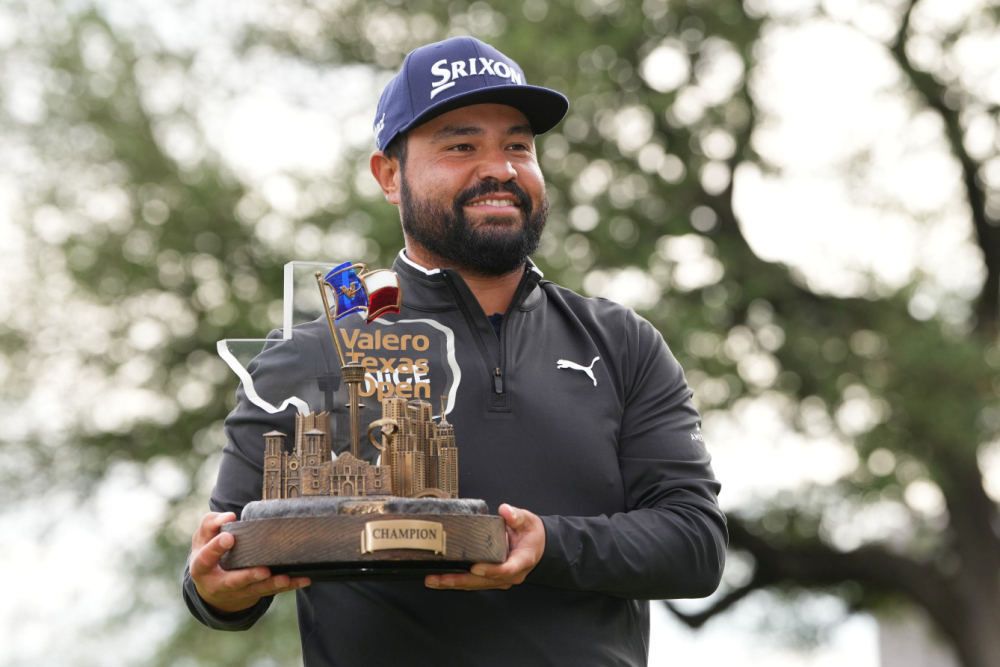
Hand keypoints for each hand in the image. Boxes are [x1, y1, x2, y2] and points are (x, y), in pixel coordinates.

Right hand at [189, 511, 310, 613]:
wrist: (211, 588)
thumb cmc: (208, 555)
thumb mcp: (202, 539)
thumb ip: (211, 525)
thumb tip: (229, 516)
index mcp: (202, 567)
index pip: (206, 558)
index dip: (217, 548)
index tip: (230, 537)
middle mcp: (218, 584)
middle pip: (233, 582)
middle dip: (249, 577)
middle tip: (264, 570)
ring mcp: (237, 592)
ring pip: (256, 590)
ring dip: (272, 585)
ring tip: (285, 578)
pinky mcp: (254, 594)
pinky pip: (273, 591)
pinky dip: (289, 586)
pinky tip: (304, 579)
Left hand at [425, 503, 544, 590]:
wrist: (537, 546)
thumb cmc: (532, 533)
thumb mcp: (528, 521)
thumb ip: (517, 516)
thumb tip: (505, 510)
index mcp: (522, 560)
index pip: (506, 569)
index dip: (490, 570)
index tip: (475, 567)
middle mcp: (511, 574)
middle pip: (484, 581)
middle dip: (461, 581)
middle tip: (440, 578)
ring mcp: (501, 580)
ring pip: (476, 585)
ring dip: (454, 584)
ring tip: (433, 581)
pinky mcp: (492, 579)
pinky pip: (474, 583)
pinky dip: (458, 582)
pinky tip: (441, 580)